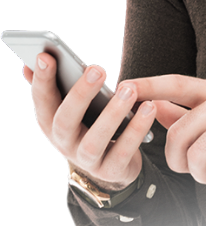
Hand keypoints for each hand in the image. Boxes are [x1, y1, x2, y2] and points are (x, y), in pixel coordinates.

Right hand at [25, 53, 156, 191]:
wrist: (111, 164)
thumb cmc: (90, 123)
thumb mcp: (72, 106)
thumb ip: (56, 84)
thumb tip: (35, 59)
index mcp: (51, 122)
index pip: (42, 100)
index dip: (42, 80)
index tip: (46, 55)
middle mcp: (64, 143)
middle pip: (65, 121)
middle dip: (80, 94)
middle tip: (97, 69)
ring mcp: (86, 160)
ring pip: (94, 140)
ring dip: (113, 113)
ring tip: (130, 89)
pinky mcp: (111, 170)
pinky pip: (123, 151)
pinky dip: (137, 130)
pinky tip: (149, 107)